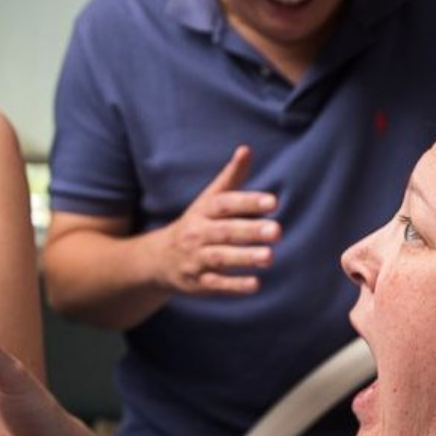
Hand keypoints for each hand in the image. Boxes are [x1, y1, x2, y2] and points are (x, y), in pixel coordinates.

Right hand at [158, 145, 281, 294]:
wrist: (158, 259)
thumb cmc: (196, 224)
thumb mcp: (208, 200)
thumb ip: (231, 177)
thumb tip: (246, 149)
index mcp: (203, 211)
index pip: (224, 204)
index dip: (248, 201)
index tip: (273, 201)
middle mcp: (197, 234)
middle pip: (224, 232)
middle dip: (250, 231)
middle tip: (277, 231)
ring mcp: (195, 259)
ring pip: (220, 258)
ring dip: (244, 258)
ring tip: (269, 257)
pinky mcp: (197, 283)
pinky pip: (216, 284)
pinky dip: (234, 286)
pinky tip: (256, 284)